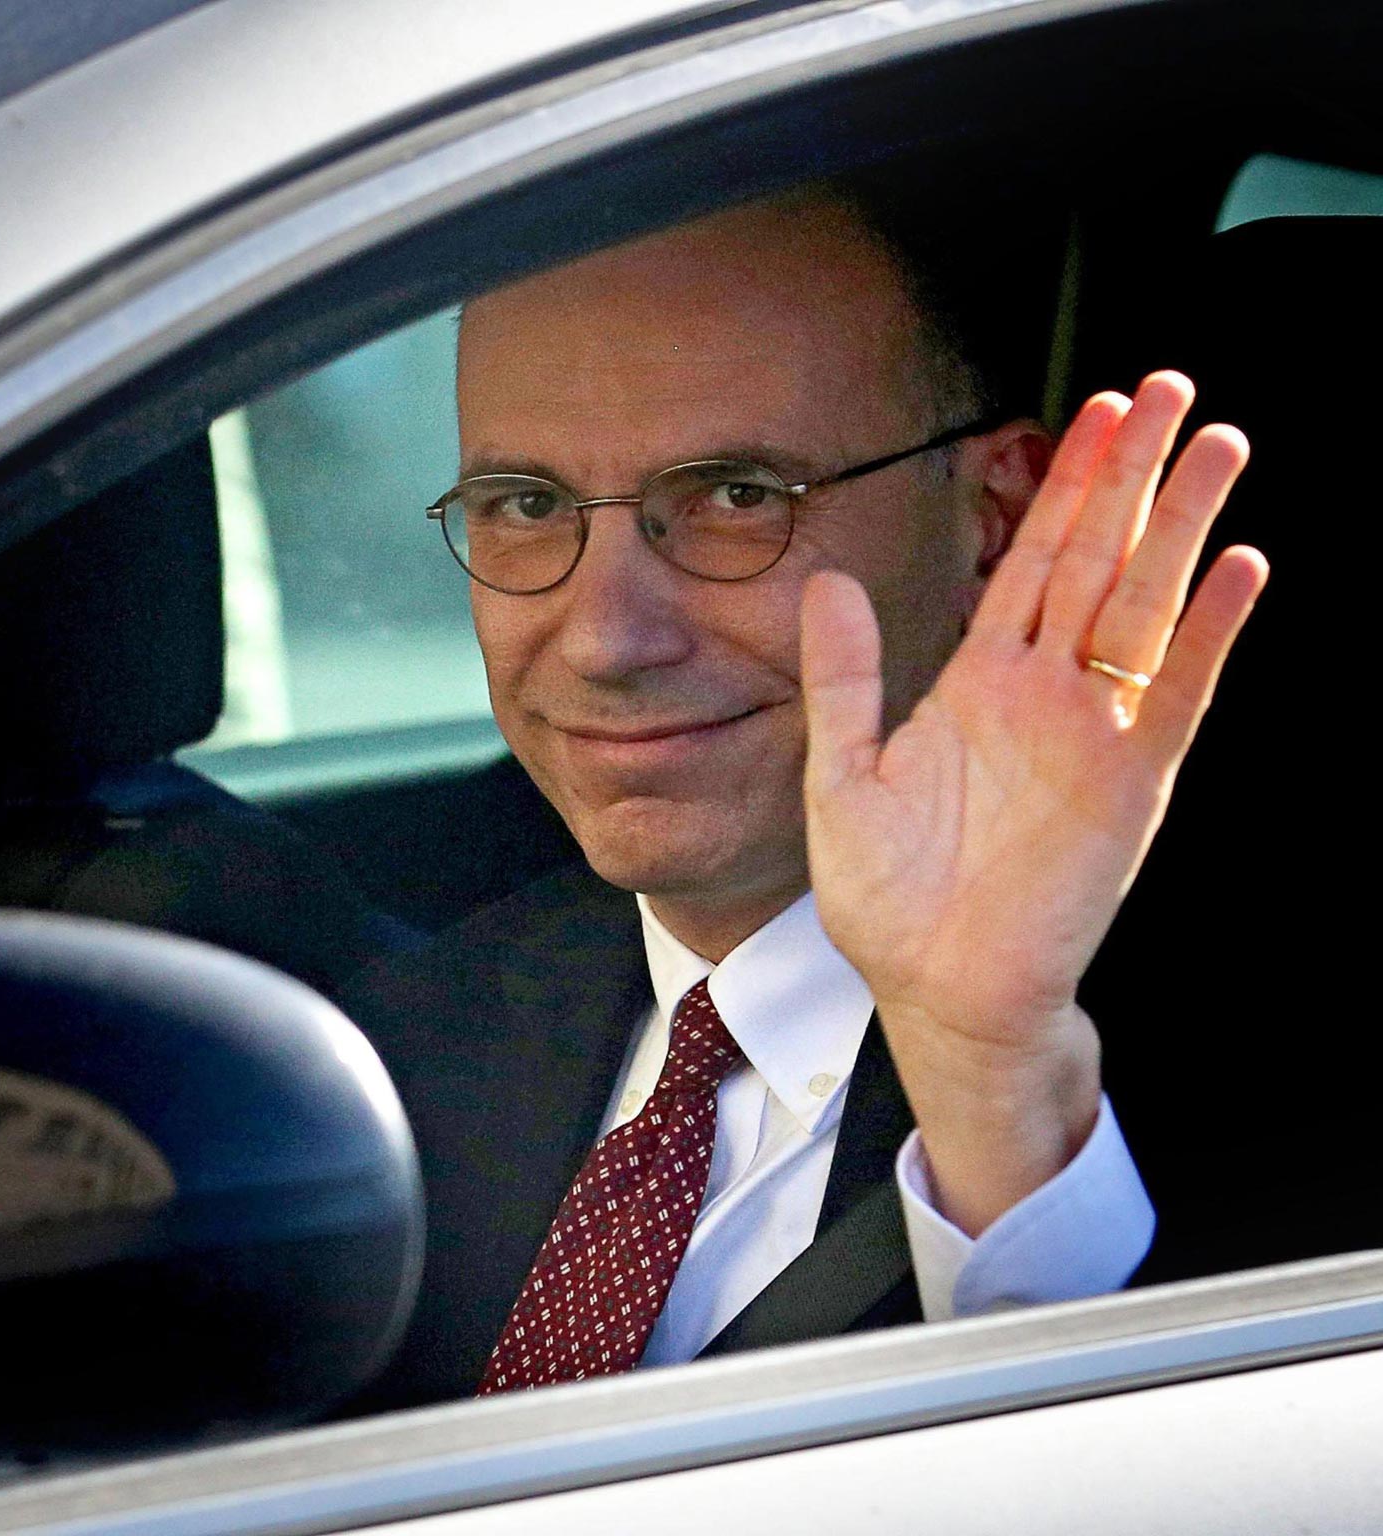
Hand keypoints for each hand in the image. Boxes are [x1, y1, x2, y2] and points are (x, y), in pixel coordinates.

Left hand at [798, 373, 1267, 1235]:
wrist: (935, 987)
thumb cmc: (889, 895)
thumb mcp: (843, 775)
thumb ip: (845, 678)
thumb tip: (826, 582)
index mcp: (980, 682)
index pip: (1031, 559)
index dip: (1066, 484)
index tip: (1098, 412)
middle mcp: (1044, 693)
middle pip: (1099, 560)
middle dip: (1135, 476)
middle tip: (1174, 390)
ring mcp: (1093, 732)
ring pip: (1144, 607)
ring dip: (1181, 529)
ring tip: (1219, 448)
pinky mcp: (1128, 783)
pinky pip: (1174, 695)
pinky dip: (1207, 634)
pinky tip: (1236, 569)